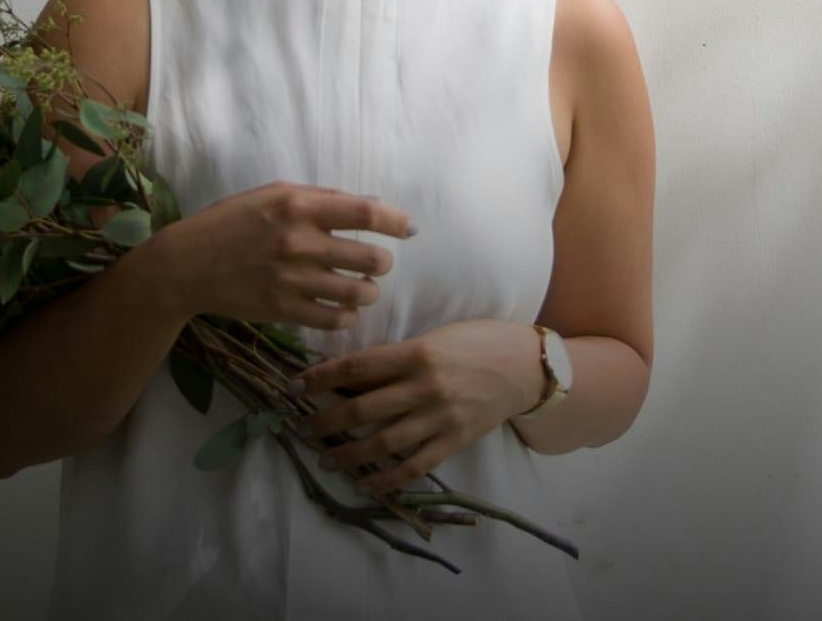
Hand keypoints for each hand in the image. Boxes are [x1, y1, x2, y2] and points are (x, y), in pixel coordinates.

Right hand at [154, 182, 412, 326]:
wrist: (186, 264)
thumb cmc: (232, 221)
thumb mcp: (274, 194)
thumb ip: (322, 198)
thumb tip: (371, 203)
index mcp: (298, 206)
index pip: (365, 212)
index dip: (396, 221)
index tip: (408, 229)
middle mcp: (299, 242)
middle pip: (372, 258)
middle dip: (383, 262)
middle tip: (377, 263)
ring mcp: (292, 280)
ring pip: (359, 293)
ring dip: (369, 291)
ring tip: (363, 287)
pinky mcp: (283, 311)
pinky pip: (335, 319)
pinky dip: (347, 315)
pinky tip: (342, 307)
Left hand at [293, 318, 541, 495]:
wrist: (525, 367)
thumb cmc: (477, 342)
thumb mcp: (435, 337)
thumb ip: (398, 356)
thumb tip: (354, 372)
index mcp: (416, 353)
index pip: (357, 367)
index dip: (321, 378)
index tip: (295, 386)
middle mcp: (425, 387)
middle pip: (362, 408)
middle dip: (325, 420)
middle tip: (301, 427)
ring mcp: (440, 418)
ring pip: (383, 442)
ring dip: (348, 453)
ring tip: (325, 459)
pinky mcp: (454, 441)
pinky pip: (414, 466)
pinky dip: (387, 479)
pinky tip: (365, 483)